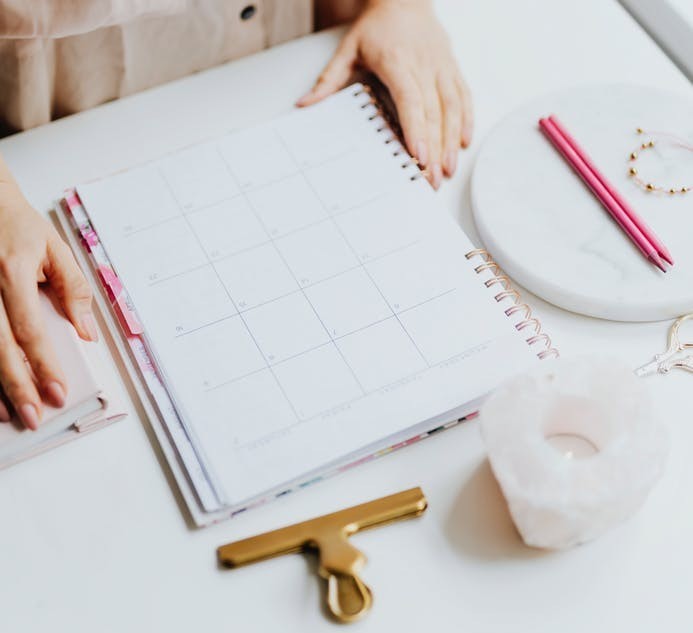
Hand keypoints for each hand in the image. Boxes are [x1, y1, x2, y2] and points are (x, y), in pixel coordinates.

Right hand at [0, 174, 95, 428]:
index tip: (59, 392)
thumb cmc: (19, 225)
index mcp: (12, 271)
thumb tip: (87, 334)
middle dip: (16, 386)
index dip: (44, 364)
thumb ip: (74, 290)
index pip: (30, 328)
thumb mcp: (55, 249)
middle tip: (35, 416)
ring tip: (7, 414)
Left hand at [297, 0, 472, 188]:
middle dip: (435, 148)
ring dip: (452, 141)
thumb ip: (328, 81)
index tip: (419, 154)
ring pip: (452, 107)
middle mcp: (423, 65)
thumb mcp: (348, 50)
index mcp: (397, 61)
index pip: (410, 99)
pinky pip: (464, 96)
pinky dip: (466, 121)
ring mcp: (441, 67)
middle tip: (432, 179)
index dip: (416, 128)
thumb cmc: (377, 26)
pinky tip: (464, 143)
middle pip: (433, 112)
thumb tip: (305, 105)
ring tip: (448, 169)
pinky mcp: (452, 68)